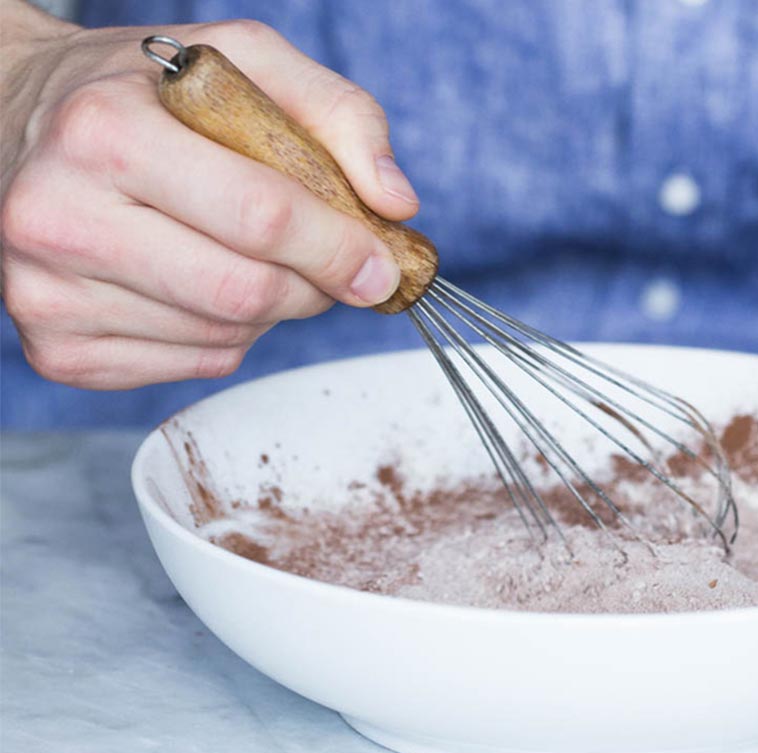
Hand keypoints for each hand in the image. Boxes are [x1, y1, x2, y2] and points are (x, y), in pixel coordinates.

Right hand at [1, 7, 418, 387]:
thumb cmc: (145, 92)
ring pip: (226, 337)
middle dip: (315, 285)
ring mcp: (45, 292)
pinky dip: (229, 336)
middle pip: (246, 293)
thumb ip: (337, 112)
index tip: (383, 263)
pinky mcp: (56, 348)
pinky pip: (195, 364)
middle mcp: (59, 215)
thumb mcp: (245, 59)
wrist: (21, 116)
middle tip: (330, 262)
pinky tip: (201, 281)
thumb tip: (395, 201)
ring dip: (272, 308)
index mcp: (106, 131)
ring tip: (246, 252)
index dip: (340, 249)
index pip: (259, 217)